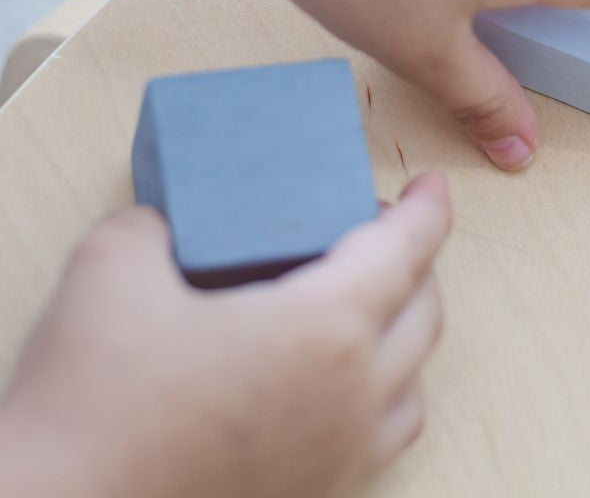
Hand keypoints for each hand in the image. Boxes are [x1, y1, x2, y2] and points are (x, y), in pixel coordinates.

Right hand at [0, 174, 451, 497]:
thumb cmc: (91, 405)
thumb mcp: (114, 266)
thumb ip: (157, 223)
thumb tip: (174, 221)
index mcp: (325, 329)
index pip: (405, 250)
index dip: (428, 209)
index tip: (433, 186)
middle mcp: (353, 395)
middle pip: (424, 309)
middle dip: (415, 259)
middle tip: (370, 230)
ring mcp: (342, 454)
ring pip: (416, 377)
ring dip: (406, 327)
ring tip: (364, 301)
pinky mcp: (318, 494)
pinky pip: (386, 434)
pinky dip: (387, 391)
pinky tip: (341, 379)